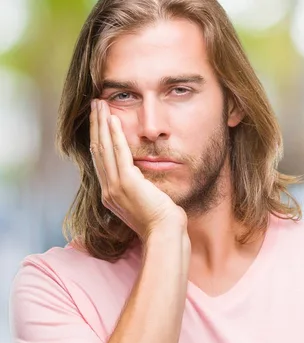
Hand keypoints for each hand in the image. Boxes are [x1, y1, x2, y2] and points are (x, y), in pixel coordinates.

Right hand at [89, 99, 186, 239]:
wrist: (165, 234)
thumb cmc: (161, 221)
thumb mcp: (145, 201)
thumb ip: (139, 188)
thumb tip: (143, 177)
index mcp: (111, 194)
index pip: (100, 160)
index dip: (97, 137)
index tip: (98, 120)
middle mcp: (108, 189)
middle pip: (97, 149)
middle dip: (95, 124)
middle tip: (94, 104)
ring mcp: (115, 186)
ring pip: (103, 148)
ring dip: (101, 123)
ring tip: (99, 104)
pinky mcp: (126, 183)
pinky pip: (119, 153)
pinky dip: (115, 135)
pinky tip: (113, 119)